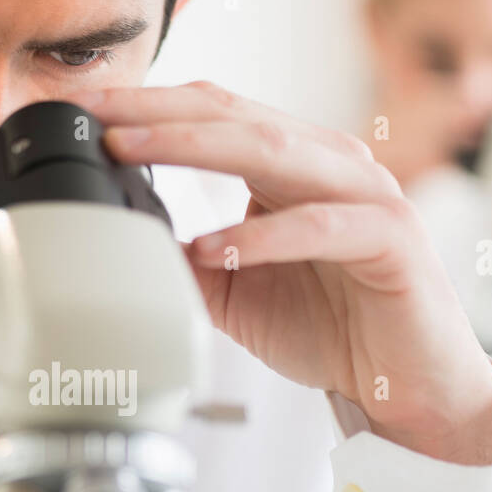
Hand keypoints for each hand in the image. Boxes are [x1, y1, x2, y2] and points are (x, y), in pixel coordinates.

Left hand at [75, 81, 491, 465]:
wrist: (409, 386)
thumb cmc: (333, 330)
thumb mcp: (234, 294)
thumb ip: (185, 260)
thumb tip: (122, 240)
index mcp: (292, 164)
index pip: (212, 113)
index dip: (145, 106)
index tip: (82, 110)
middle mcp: (329, 163)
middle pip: (233, 115)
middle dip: (154, 112)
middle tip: (93, 115)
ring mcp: (366, 194)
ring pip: (272, 151)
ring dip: (192, 147)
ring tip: (130, 150)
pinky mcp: (392, 238)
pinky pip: (320, 226)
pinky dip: (262, 236)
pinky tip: (213, 247)